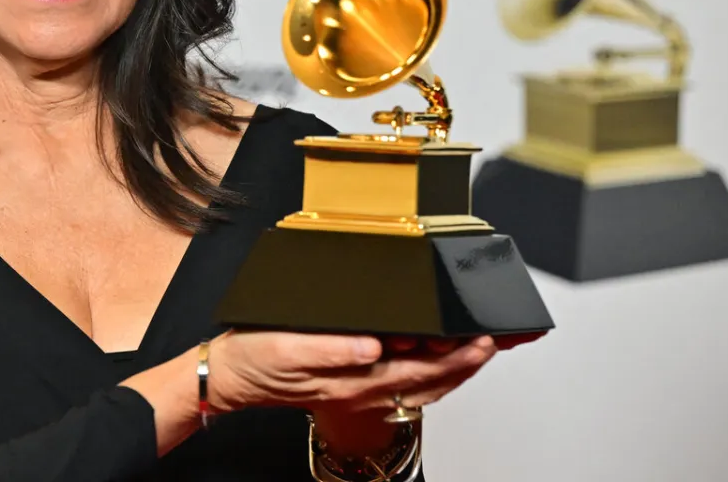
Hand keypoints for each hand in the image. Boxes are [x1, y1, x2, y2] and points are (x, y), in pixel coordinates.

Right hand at [205, 330, 494, 415]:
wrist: (231, 378)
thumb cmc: (254, 360)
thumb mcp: (287, 347)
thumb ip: (332, 348)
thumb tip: (372, 345)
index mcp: (353, 379)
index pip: (419, 371)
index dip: (456, 357)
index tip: (483, 340)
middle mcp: (362, 388)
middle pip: (429, 381)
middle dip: (466, 363)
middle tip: (496, 342)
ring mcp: (358, 388)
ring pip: (419, 385)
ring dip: (452, 368)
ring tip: (477, 350)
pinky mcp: (349, 381)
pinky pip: (401, 383)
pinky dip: (427, 373)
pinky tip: (432, 360)